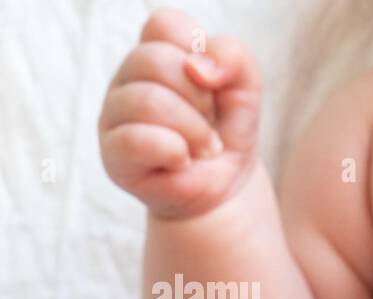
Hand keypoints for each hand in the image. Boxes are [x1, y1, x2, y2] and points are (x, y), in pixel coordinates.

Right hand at [99, 8, 262, 219]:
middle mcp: (127, 78)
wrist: (224, 185)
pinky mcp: (113, 154)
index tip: (212, 82)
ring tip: (203, 148)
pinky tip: (182, 161)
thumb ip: (233, 57)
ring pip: (147, 100)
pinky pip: (138, 140)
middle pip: (154, 60)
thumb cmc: (226, 129)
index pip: (163, 24)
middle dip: (198, 97)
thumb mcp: (246, 87)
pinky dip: (175, 152)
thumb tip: (197, 67)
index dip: (197, 51)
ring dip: (193, 130)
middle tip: (210, 122)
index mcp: (154, 52)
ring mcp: (114, 114)